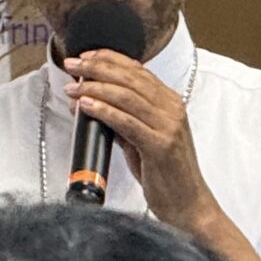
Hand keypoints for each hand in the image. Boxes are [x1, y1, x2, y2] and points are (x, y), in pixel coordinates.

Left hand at [64, 51, 220, 233]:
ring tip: (72, 88)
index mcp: (170, 103)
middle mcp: (172, 109)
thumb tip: (90, 103)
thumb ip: (121, 120)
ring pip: (126, 96)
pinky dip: (103, 110)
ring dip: (94, 88)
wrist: (188, 204)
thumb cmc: (164, 173)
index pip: (137, 70)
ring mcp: (168, 126)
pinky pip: (127, 122)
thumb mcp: (141, 139)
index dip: (109, 59)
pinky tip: (86, 106)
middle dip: (96, 68)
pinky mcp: (161, 145)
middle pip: (129, 78)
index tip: (84, 56)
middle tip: (72, 65)